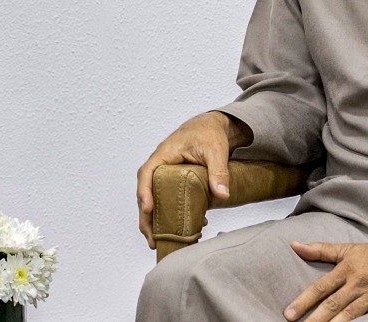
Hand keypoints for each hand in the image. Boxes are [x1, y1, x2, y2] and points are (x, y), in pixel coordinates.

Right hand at [136, 111, 249, 247]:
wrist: (211, 127)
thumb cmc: (209, 134)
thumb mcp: (215, 151)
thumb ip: (218, 171)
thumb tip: (222, 195)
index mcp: (164, 155)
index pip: (147, 173)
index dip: (145, 192)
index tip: (148, 209)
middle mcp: (160, 166)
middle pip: (145, 192)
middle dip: (146, 217)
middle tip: (151, 239)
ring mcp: (164, 174)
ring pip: (153, 199)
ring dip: (154, 220)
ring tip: (159, 241)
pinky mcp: (173, 182)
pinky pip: (165, 199)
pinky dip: (169, 215)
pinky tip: (183, 229)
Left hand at [283, 240, 367, 320]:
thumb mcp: (347, 249)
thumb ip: (320, 250)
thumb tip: (294, 245)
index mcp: (347, 268)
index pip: (321, 287)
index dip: (304, 301)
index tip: (290, 313)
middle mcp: (358, 283)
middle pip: (333, 304)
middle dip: (315, 318)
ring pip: (349, 315)